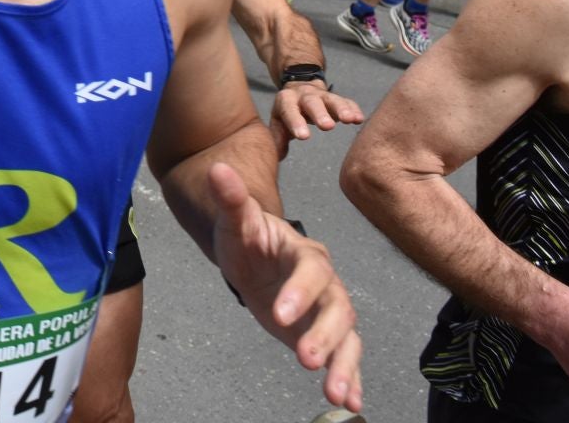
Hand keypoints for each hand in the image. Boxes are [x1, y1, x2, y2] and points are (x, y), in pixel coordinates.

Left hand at [208, 163, 361, 410]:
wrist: (255, 257)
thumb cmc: (247, 238)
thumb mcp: (236, 222)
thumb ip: (231, 199)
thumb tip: (218, 169)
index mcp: (304, 254)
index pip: (310, 271)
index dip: (300, 292)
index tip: (279, 314)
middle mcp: (325, 282)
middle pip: (337, 307)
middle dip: (325, 335)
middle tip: (307, 360)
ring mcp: (328, 310)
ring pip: (347, 337)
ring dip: (345, 365)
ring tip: (335, 393)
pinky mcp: (326, 334)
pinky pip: (346, 356)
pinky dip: (350, 378)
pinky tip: (349, 400)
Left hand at [268, 82, 364, 158]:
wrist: (298, 89)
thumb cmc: (288, 112)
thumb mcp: (278, 121)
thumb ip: (277, 137)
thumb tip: (275, 155)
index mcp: (286, 100)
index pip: (289, 111)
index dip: (296, 123)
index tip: (304, 137)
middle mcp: (304, 95)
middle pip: (311, 102)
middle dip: (319, 114)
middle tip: (327, 127)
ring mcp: (321, 95)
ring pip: (331, 100)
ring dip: (341, 109)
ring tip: (349, 120)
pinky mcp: (336, 98)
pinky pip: (346, 101)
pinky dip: (353, 109)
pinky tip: (359, 119)